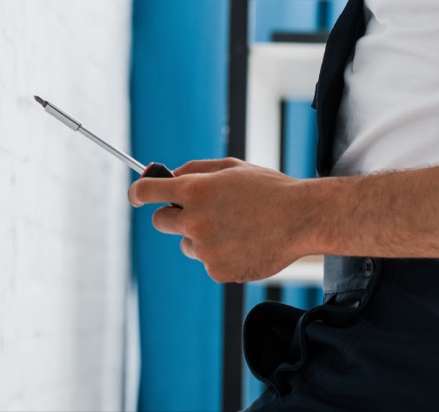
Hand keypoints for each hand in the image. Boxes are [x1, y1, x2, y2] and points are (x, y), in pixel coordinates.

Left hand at [129, 158, 314, 283]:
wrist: (302, 219)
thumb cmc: (268, 189)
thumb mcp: (230, 168)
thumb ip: (195, 171)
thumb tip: (171, 177)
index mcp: (195, 191)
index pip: (147, 192)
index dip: (137, 193)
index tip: (136, 195)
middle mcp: (194, 222)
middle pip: (160, 222)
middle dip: (171, 216)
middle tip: (194, 212)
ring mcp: (205, 250)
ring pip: (186, 244)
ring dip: (199, 237)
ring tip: (233, 227)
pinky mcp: (218, 271)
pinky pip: (206, 261)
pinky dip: (219, 254)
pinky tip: (243, 242)